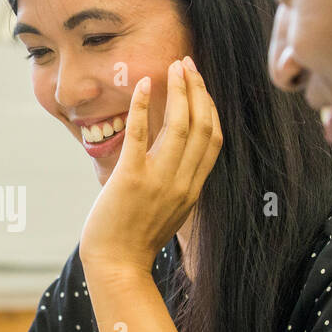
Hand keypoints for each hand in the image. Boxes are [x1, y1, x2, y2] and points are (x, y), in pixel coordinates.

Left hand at [79, 56, 222, 275]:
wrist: (118, 267)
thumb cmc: (136, 240)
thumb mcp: (170, 210)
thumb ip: (178, 182)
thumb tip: (176, 155)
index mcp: (193, 189)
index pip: (213, 139)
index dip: (210, 107)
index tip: (200, 85)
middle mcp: (182, 183)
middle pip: (201, 126)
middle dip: (197, 90)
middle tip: (187, 64)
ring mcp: (158, 180)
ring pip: (179, 126)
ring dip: (178, 91)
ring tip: (174, 67)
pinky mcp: (131, 179)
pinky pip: (140, 135)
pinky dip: (142, 106)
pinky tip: (142, 85)